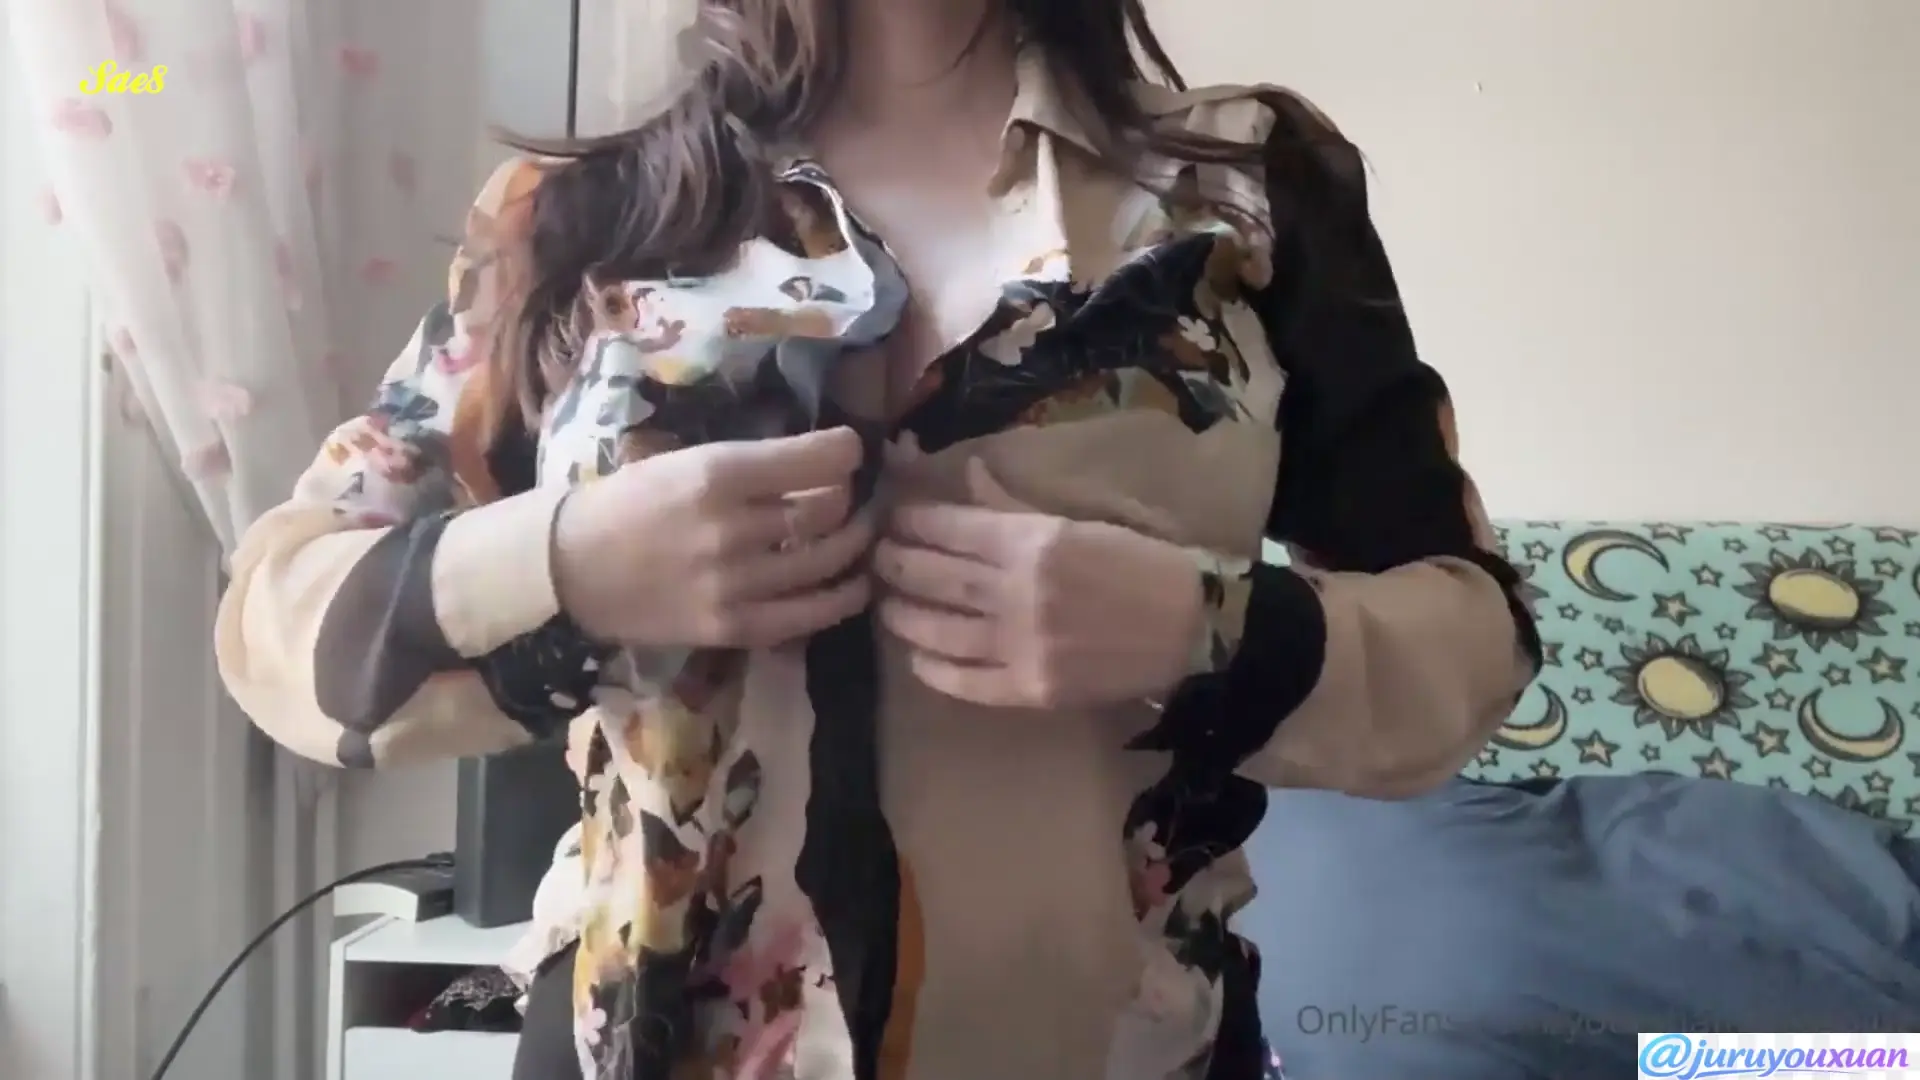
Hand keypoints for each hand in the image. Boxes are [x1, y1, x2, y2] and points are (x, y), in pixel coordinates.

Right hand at [553, 427, 873, 649]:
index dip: (847, 451)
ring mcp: (734, 583)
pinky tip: (857, 584)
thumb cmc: (629, 503)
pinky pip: (808, 615)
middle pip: (827, 510)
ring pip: (826, 560)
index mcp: (717, 474)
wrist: (571, 567)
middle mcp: (732, 527)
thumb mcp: (685, 461)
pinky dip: (843, 598)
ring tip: (860, 532)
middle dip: (853, 497)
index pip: (815, 460)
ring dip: (854, 543)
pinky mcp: (733, 627)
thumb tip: (819, 459)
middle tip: (857, 494)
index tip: (851, 451)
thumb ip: (750, 464)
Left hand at [874, 458, 1204, 708]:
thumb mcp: (1078, 522)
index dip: (913, 522)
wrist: (1189, 628)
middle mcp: (1017, 593)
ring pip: (939, 630)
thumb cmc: (1137, 564)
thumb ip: (1014, 507)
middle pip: (934, 577)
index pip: (949, 528)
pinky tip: (918, 659)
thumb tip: (967, 473)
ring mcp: (1022, 645)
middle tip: (876, 558)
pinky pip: (967, 682)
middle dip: (896, 564)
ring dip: (904, 616)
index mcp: (1032, 543)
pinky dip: (936, 670)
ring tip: (886, 606)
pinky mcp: (1031, 689)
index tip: (894, 518)